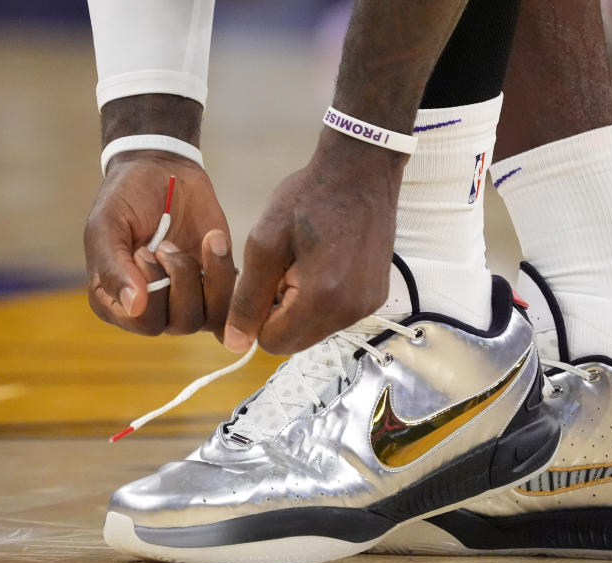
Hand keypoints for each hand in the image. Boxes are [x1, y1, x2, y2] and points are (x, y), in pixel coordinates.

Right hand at [84, 151, 235, 337]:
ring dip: (203, 275)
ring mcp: (187, 300)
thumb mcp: (106, 226)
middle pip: (179, 324)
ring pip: (209, 318)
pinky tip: (212, 239)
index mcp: (117, 303)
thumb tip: (134, 307)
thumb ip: (113, 266)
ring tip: (183, 242)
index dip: (150, 289)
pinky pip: (231, 300)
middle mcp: (153, 310)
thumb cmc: (125, 199)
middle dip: (178, 279)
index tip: (142, 250)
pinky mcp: (215, 284)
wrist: (159, 169)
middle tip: (164, 244)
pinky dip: (223, 270)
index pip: (142, 323)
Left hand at [224, 130, 406, 353]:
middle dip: (280, 315)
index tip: (265, 280)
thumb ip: (247, 298)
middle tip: (284, 270)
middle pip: (296, 341)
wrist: (361, 170)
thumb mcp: (265, 242)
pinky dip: (323, 301)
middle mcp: (350, 312)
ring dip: (301, 308)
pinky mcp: (377, 297)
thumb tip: (234, 344)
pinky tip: (325, 265)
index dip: (258, 317)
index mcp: (322, 298)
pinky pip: (337, 317)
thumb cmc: (308, 197)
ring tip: (304, 265)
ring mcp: (368, 306)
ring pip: (316, 331)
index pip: (274, 343)